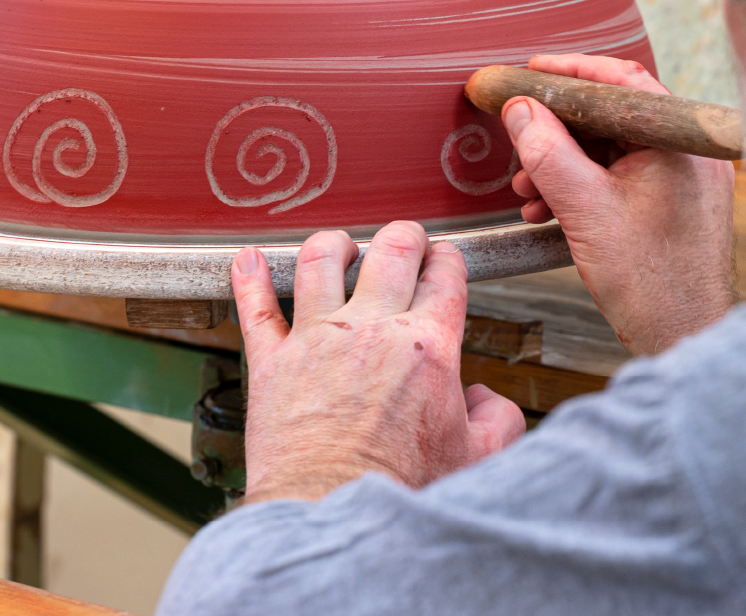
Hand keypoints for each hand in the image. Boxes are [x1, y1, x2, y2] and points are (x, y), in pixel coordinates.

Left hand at [230, 223, 525, 504]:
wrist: (332, 510)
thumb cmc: (400, 489)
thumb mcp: (477, 456)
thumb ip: (498, 419)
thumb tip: (486, 400)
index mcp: (427, 346)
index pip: (443, 277)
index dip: (448, 259)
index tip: (445, 260)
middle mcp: (371, 331)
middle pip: (390, 252)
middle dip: (404, 236)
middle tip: (406, 239)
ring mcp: (315, 340)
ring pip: (320, 262)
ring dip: (333, 244)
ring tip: (340, 245)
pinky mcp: (271, 363)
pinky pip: (254, 308)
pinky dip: (248, 277)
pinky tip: (247, 260)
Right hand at [503, 54, 735, 355]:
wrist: (685, 338)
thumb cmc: (650, 282)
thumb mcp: (584, 208)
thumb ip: (546, 151)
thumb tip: (519, 109)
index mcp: (680, 139)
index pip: (620, 81)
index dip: (566, 73)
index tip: (527, 72)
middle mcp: (690, 152)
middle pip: (612, 117)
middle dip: (557, 130)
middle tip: (518, 135)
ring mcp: (687, 179)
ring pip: (613, 150)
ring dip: (563, 164)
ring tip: (526, 189)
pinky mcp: (676, 205)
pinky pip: (623, 178)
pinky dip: (584, 187)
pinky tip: (548, 209)